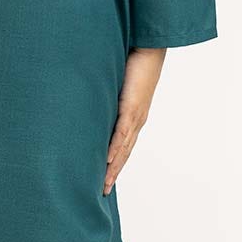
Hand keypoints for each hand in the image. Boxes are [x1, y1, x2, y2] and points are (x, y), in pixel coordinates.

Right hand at [104, 48, 166, 194]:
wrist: (149, 48)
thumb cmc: (133, 61)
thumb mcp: (116, 83)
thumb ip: (106, 94)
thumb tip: (91, 99)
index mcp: (134, 116)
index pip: (123, 146)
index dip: (115, 164)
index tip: (105, 179)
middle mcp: (136, 121)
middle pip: (124, 154)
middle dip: (113, 174)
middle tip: (103, 192)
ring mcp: (135, 116)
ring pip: (123, 149)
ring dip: (114, 168)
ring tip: (104, 184)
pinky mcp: (132, 107)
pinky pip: (121, 132)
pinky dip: (115, 148)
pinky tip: (107, 161)